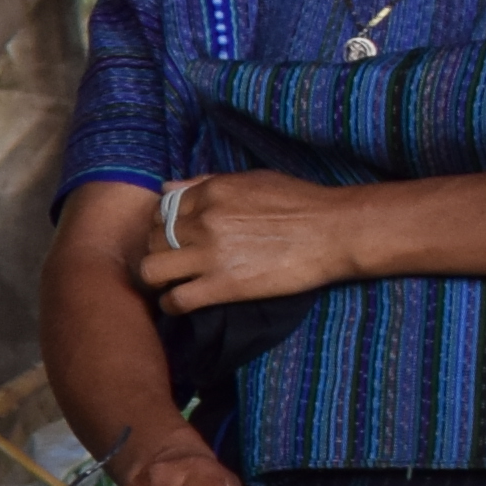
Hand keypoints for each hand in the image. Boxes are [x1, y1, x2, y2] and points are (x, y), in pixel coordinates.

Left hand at [142, 171, 370, 314]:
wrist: (334, 231)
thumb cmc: (300, 203)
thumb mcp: (252, 179)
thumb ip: (206, 183)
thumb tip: (167, 189)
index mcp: (210, 192)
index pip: (161, 210)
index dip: (160, 226)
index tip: (170, 238)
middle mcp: (203, 220)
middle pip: (151, 240)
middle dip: (156, 251)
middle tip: (172, 262)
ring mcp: (210, 254)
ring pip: (152, 270)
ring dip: (157, 279)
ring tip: (172, 282)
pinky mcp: (223, 285)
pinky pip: (175, 300)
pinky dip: (171, 305)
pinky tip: (181, 303)